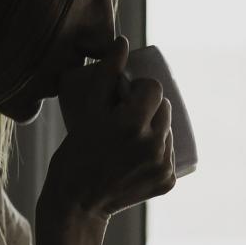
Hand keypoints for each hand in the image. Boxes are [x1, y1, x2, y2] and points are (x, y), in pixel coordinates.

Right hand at [43, 36, 175, 221]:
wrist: (77, 203)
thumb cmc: (75, 153)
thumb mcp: (86, 111)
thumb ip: (105, 74)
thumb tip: (123, 42)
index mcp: (132, 124)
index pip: (154, 89)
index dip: (140, 89)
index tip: (126, 96)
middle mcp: (154, 144)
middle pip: (164, 109)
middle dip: (149, 107)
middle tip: (126, 116)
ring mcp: (163, 165)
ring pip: (169, 131)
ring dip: (156, 128)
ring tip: (132, 136)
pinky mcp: (168, 182)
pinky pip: (170, 154)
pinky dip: (159, 151)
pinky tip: (141, 155)